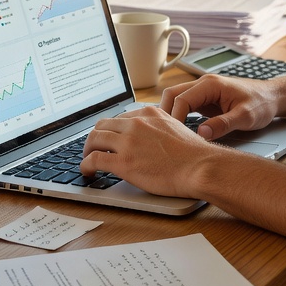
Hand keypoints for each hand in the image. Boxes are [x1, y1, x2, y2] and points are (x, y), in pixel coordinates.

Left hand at [79, 106, 213, 197]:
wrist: (199, 167)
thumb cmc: (194, 154)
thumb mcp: (176, 128)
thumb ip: (159, 128)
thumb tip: (150, 138)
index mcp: (149, 114)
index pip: (120, 118)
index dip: (111, 130)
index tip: (108, 139)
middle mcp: (136, 124)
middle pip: (102, 125)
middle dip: (95, 137)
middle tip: (93, 148)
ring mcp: (128, 142)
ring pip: (94, 139)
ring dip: (87, 150)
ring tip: (87, 160)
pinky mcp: (123, 162)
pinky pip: (94, 159)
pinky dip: (85, 165)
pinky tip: (87, 171)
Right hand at [159, 73, 282, 139]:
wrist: (273, 97)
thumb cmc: (261, 103)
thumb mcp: (245, 117)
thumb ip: (223, 125)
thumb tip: (201, 134)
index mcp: (211, 84)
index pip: (181, 99)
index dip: (175, 118)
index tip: (176, 137)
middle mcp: (204, 84)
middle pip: (172, 95)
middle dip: (166, 114)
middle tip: (168, 136)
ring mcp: (203, 91)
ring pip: (176, 99)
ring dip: (172, 115)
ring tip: (172, 135)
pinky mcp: (206, 100)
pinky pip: (186, 106)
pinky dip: (180, 117)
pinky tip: (182, 132)